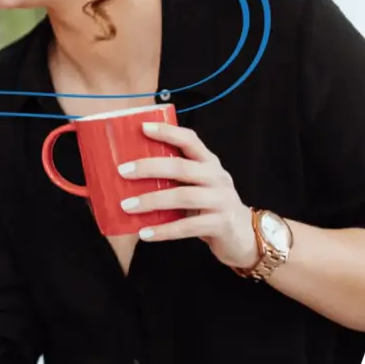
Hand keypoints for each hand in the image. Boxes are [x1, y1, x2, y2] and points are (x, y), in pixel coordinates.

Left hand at [118, 121, 259, 269]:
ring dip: (151, 200)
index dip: (168, 132)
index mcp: (209, 163)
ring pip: (183, 196)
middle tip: (123, 171)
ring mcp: (221, 200)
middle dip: (149, 167)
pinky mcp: (221, 224)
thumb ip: (173, 178)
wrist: (242, 236)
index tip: (143, 128)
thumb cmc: (208, 207)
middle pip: (182, 167)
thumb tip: (127, 176)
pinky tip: (144, 233)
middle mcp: (217, 177)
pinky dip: (164, 230)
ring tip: (126, 206)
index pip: (190, 140)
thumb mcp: (196, 186)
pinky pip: (188, 226)